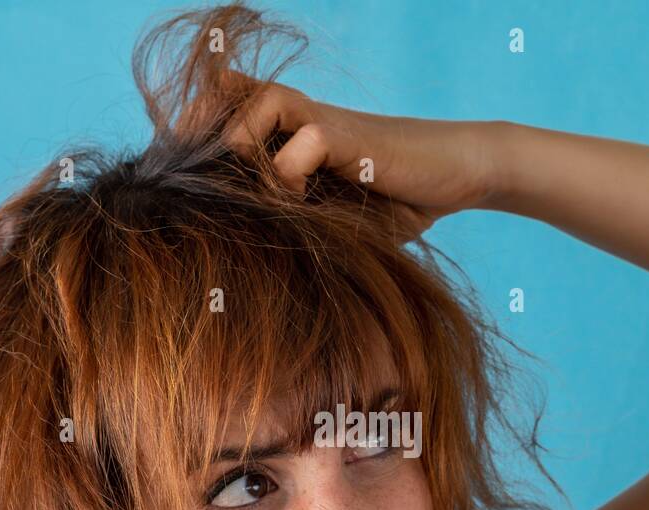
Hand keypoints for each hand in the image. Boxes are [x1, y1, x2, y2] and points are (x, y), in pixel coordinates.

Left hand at [216, 70, 503, 239]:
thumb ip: (286, 222)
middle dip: (208, 157)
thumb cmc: (394, 205)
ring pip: (250, 111)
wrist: (456, 177)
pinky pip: (300, 146)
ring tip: (261, 200)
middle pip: (215, 106)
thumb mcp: (327, 218)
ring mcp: (319, 120)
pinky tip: (302, 208)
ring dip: (246, 158)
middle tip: (216, 202)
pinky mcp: (347, 136)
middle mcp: (294, 116)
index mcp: (283, 130)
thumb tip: (229, 265)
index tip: (192, 191)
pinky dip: (290, 183)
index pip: (212, 112)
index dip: (193, 143)